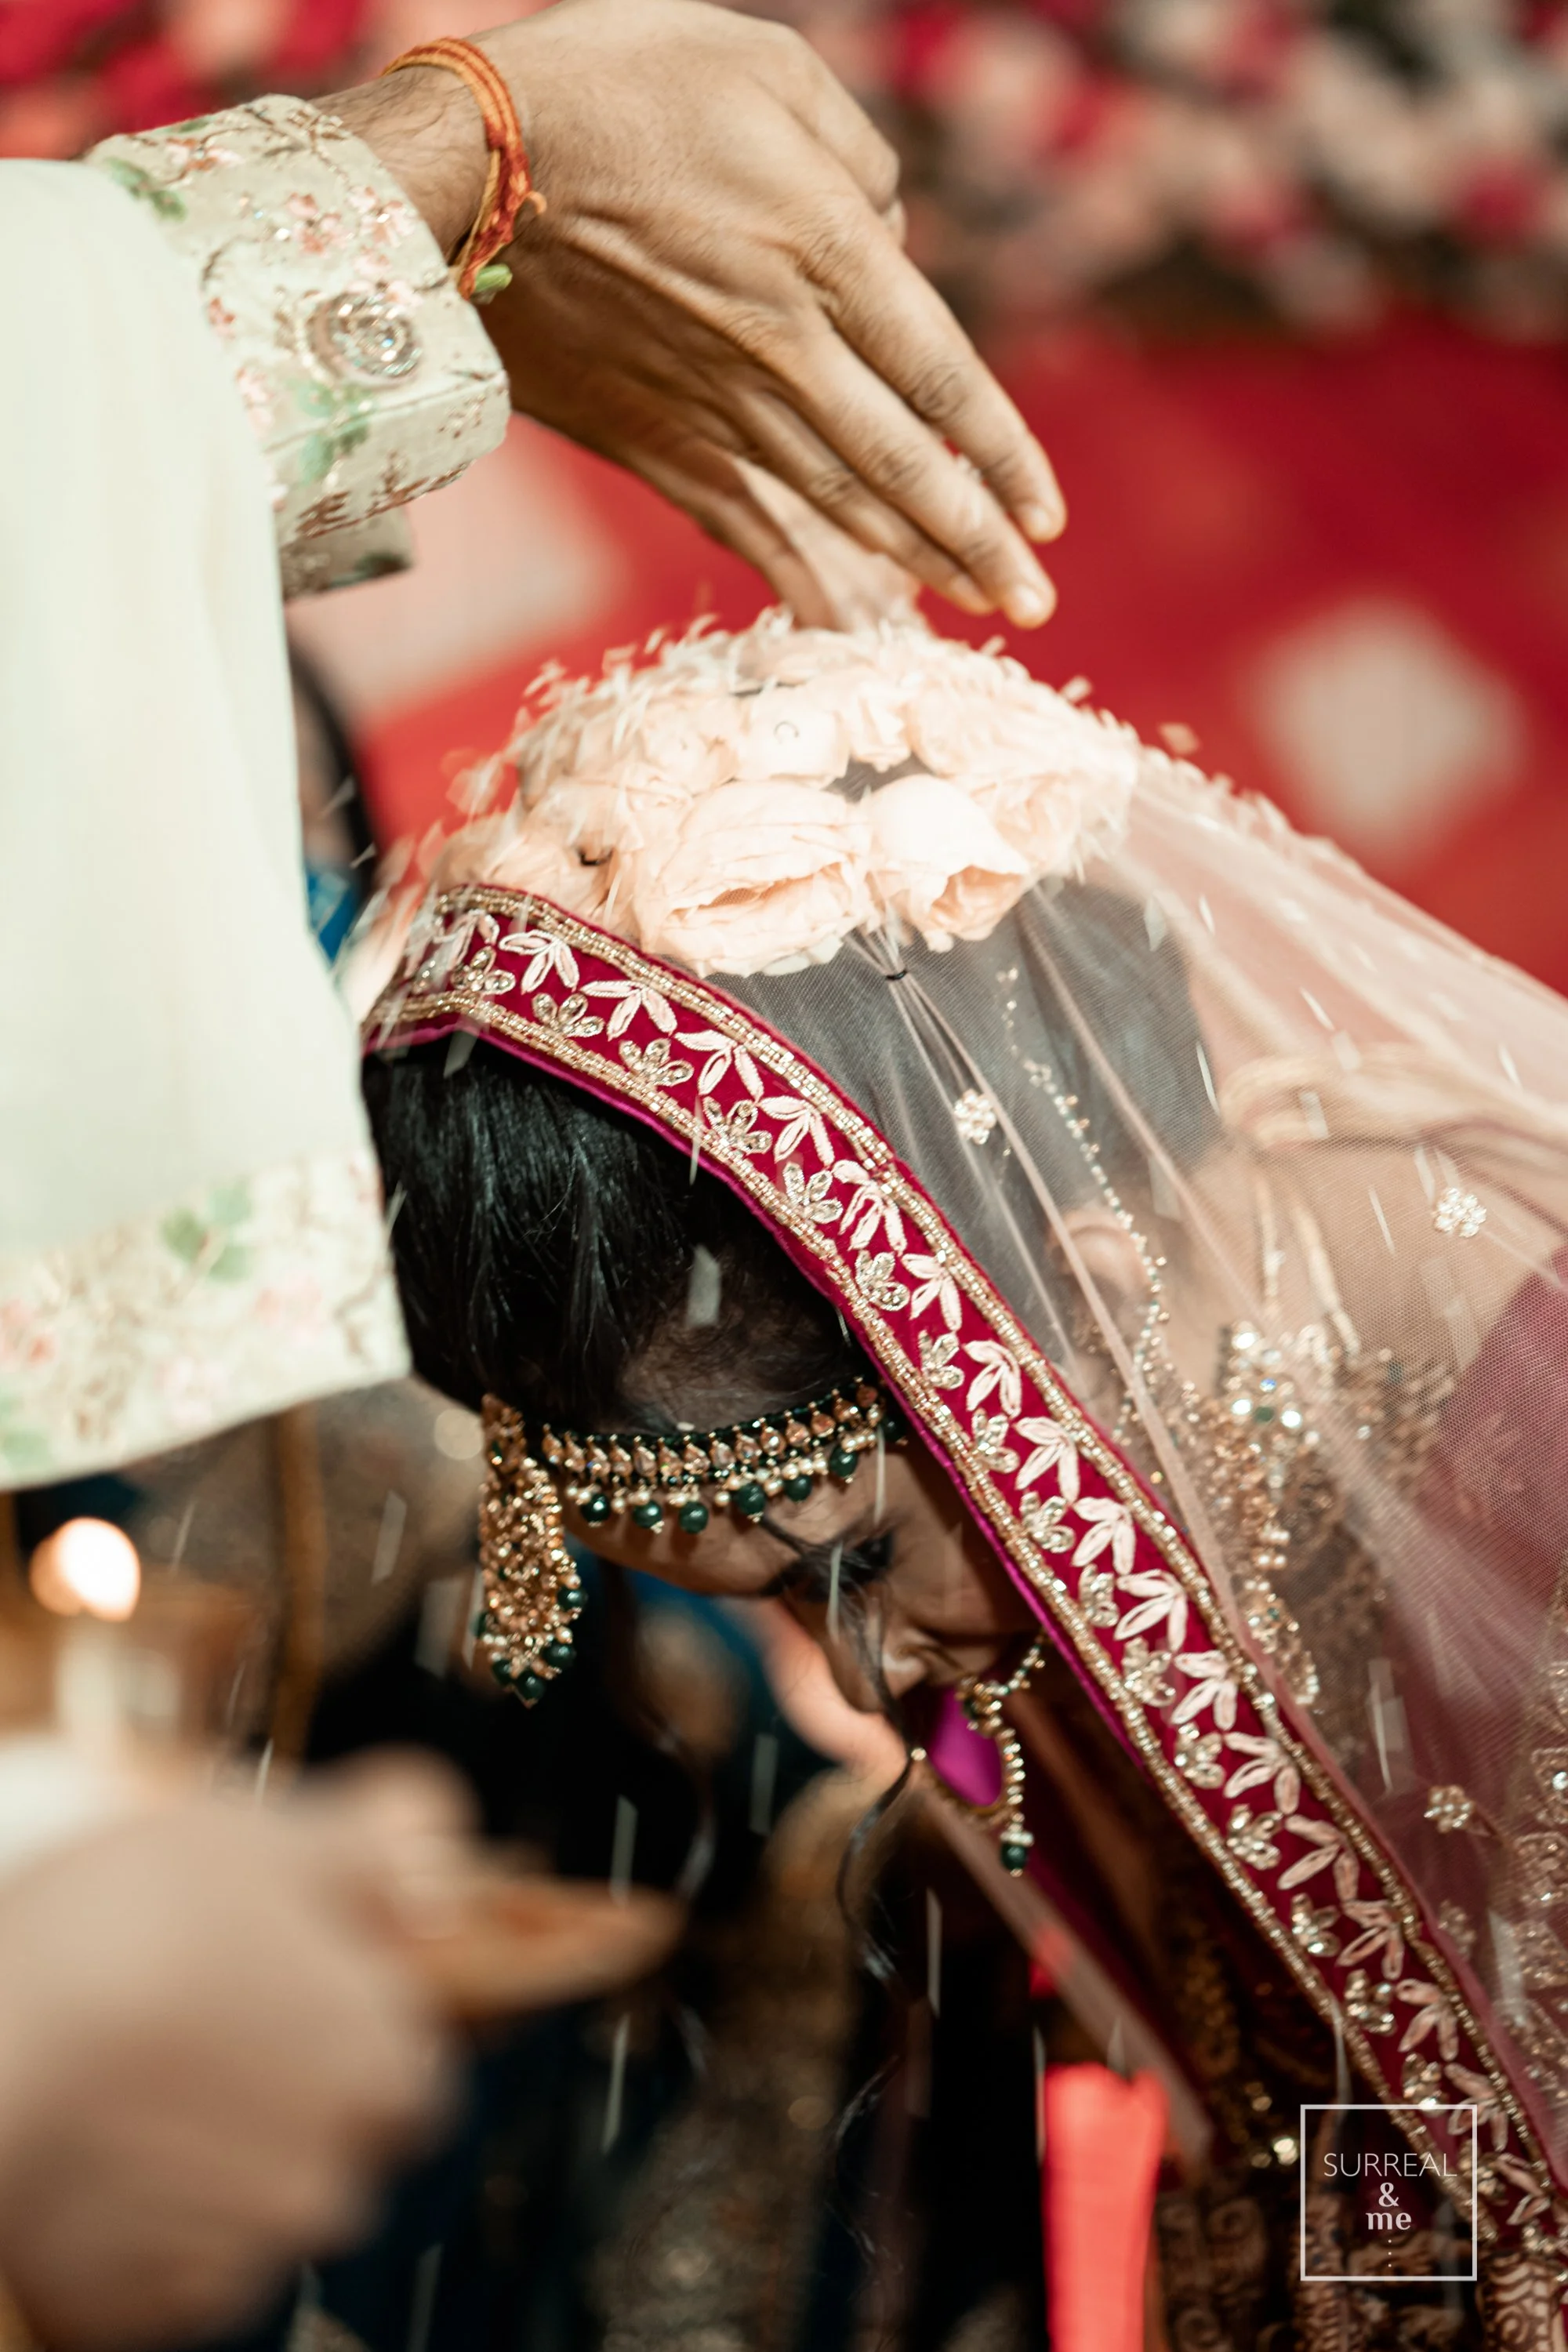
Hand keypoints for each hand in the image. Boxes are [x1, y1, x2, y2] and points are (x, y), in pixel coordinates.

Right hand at [0, 1758, 461, 2349]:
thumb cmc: (111, 1940)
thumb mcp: (261, 1837)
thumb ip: (373, 1842)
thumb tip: (438, 1829)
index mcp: (383, 2065)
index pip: (414, 2057)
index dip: (355, 2011)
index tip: (293, 1978)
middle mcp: (331, 2178)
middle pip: (340, 2134)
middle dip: (290, 2085)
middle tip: (203, 2018)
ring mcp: (238, 2254)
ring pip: (258, 2199)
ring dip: (220, 2149)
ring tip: (138, 2078)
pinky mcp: (147, 2306)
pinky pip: (176, 2260)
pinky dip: (151, 2214)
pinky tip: (104, 2145)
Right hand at [334, 2, 1062, 629]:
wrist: (464, 169)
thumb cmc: (615, 86)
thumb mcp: (760, 64)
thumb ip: (855, 154)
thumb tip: (893, 233)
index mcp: (825, 254)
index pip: (943, 378)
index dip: (1001, 454)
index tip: (1046, 512)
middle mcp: (783, 351)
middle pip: (901, 470)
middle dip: (976, 544)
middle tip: (1033, 604)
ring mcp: (714, 407)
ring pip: (836, 507)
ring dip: (911, 567)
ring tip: (972, 610)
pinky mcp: (651, 440)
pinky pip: (743, 526)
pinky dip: (797, 580)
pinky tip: (842, 624)